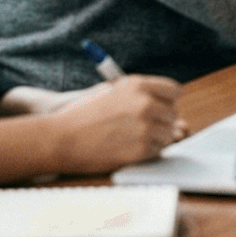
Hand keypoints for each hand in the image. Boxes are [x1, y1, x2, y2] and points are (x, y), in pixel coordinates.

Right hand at [49, 75, 182, 172]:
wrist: (61, 139)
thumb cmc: (84, 115)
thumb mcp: (113, 93)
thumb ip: (142, 95)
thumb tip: (171, 106)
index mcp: (138, 85)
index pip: (174, 91)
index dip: (168, 101)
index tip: (161, 107)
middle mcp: (145, 103)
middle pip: (173, 113)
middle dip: (161, 121)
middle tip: (142, 127)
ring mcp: (144, 127)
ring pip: (168, 134)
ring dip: (156, 137)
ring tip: (132, 138)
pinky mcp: (141, 149)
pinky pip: (158, 150)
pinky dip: (148, 151)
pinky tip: (129, 148)